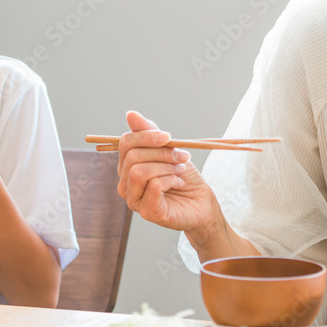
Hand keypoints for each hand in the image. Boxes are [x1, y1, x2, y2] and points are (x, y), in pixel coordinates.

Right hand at [117, 111, 220, 236]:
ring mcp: (134, 200)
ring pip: (139, 172)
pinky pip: (154, 186)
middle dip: (161, 152)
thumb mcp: (168, 150)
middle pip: (132, 157)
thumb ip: (149, 133)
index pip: (125, 144)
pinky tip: (178, 182)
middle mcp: (125, 184)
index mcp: (127, 167)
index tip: (168, 137)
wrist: (201, 203)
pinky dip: (170, 179)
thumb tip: (130, 114)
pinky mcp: (148, 212)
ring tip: (180, 170)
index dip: (146, 136)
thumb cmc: (183, 177)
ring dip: (166, 166)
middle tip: (181, 157)